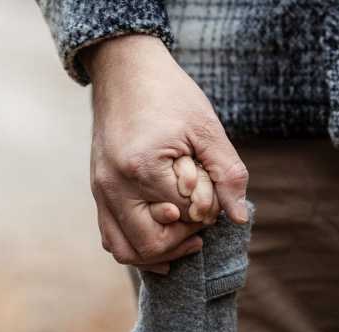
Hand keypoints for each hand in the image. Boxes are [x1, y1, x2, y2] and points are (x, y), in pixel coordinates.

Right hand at [82, 34, 248, 272]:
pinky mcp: (98, 192)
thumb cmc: (169, 94)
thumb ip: (227, 173)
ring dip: (157, 254)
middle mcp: (114, 185)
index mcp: (142, 167)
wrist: (124, 71)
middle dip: (182, 240)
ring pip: (124, 250)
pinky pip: (110, 237)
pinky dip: (135, 247)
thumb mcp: (206, 127)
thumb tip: (239, 217)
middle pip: (150, 244)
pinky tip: (161, 241)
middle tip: (201, 226)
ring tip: (184, 239)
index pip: (181, 215)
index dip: (205, 213)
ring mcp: (101, 191)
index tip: (213, 196)